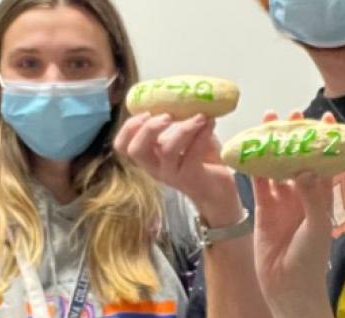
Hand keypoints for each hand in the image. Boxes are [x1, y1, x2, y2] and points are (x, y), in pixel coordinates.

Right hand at [115, 112, 241, 225]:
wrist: (220, 194)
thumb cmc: (202, 163)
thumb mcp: (187, 140)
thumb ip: (181, 122)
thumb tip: (188, 96)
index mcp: (150, 157)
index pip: (123, 146)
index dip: (128, 128)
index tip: (145, 112)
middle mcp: (156, 168)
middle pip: (135, 151)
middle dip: (148, 129)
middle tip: (166, 115)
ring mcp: (172, 175)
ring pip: (167, 152)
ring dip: (183, 129)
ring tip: (199, 116)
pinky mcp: (191, 178)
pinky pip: (193, 155)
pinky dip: (202, 136)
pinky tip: (210, 124)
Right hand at [249, 112, 335, 316]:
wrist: (288, 288)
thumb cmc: (310, 260)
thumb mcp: (317, 227)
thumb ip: (313, 197)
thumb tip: (308, 168)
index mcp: (322, 199)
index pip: (326, 164)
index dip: (326, 143)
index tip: (326, 119)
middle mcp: (303, 198)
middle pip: (298, 161)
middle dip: (295, 140)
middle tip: (291, 116)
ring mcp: (282, 204)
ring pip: (276, 170)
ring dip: (272, 149)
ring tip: (267, 124)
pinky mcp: (264, 213)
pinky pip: (259, 186)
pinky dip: (254, 169)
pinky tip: (249, 151)